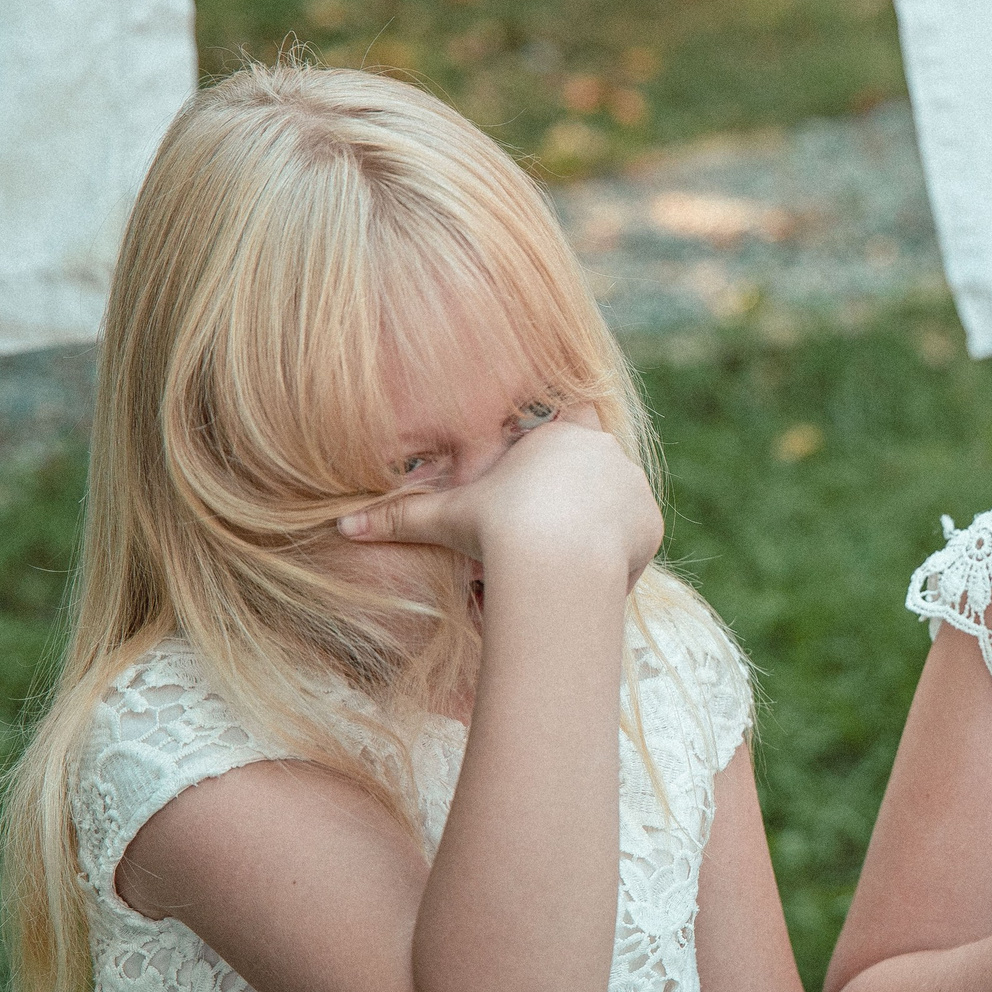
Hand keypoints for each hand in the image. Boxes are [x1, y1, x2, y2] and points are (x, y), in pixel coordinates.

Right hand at [336, 407, 660, 588]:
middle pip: (595, 464)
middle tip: (549, 526)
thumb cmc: (495, 530)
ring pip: (616, 502)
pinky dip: (616, 554)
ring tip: (564, 556)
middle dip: (577, 491)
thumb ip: (401, 518)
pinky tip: (587, 573)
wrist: (553, 563)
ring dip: (597, 524)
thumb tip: (342, 528)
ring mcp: (632, 487)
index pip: (571, 418)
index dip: (560, 441)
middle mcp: (604, 452)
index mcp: (560, 436)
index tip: (546, 471)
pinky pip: (634, 538)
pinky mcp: (649, 525)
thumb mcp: (446, 520)